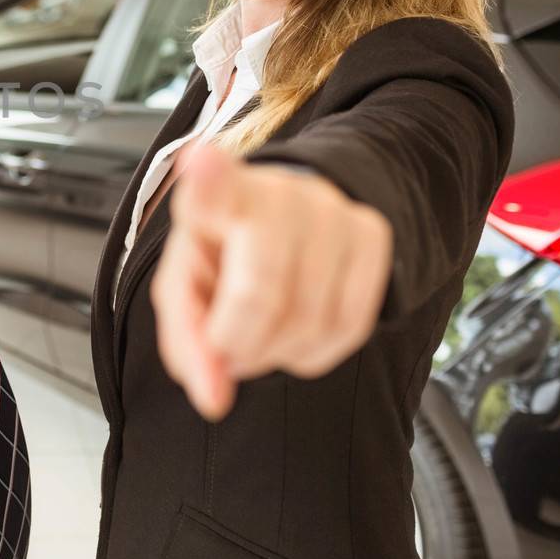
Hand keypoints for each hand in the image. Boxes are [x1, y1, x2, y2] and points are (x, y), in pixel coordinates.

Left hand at [150, 144, 391, 420]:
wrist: (282, 219)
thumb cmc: (223, 254)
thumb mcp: (187, 291)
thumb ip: (188, 345)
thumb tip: (213, 397)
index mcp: (216, 197)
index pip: (214, 185)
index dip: (209, 179)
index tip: (200, 161)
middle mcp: (278, 193)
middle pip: (262, 295)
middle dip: (240, 344)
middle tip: (228, 347)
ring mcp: (332, 210)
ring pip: (311, 321)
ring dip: (277, 353)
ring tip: (259, 332)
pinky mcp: (372, 234)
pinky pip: (351, 326)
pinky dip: (316, 351)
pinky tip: (296, 330)